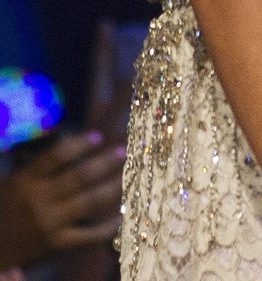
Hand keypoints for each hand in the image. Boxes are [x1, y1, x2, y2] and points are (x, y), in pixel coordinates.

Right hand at [0, 132, 123, 268]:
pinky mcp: (57, 246)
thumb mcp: (15, 184)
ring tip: (129, 175)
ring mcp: (50, 224)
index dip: (79, 144)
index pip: (56, 157)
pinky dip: (109, 226)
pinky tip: (122, 215)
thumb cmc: (4, 211)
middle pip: (80, 177)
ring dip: (113, 187)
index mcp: (26, 181)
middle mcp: (40, 201)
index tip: (98, 137)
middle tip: (124, 151)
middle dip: (105, 162)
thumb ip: (41, 170)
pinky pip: (89, 236)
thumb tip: (76, 147)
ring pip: (90, 202)